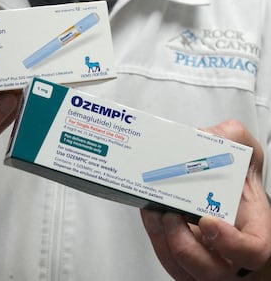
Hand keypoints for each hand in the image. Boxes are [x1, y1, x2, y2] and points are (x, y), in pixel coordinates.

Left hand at [140, 120, 270, 279]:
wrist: (219, 184)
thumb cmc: (236, 177)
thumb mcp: (243, 151)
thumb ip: (230, 137)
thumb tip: (202, 136)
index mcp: (251, 228)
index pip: (252, 251)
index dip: (231, 243)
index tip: (207, 220)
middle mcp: (228, 249)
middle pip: (211, 270)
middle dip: (184, 244)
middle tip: (171, 214)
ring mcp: (203, 256)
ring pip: (182, 270)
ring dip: (162, 240)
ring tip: (153, 212)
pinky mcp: (180, 254)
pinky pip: (166, 259)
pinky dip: (154, 237)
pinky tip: (149, 214)